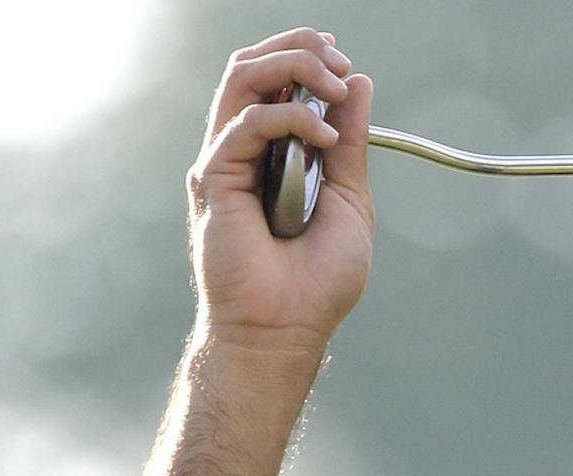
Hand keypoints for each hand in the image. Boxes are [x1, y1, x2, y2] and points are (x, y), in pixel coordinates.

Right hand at [188, 26, 375, 356]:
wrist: (288, 328)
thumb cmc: (318, 281)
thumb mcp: (351, 199)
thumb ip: (350, 143)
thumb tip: (358, 85)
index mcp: (273, 153)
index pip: (277, 82)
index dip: (306, 57)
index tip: (344, 60)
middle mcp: (243, 150)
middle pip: (254, 69)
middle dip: (298, 51)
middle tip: (337, 59)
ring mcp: (225, 160)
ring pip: (242, 82)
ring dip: (290, 70)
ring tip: (332, 85)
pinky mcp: (214, 177)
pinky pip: (245, 126)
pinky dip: (287, 120)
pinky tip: (322, 139)